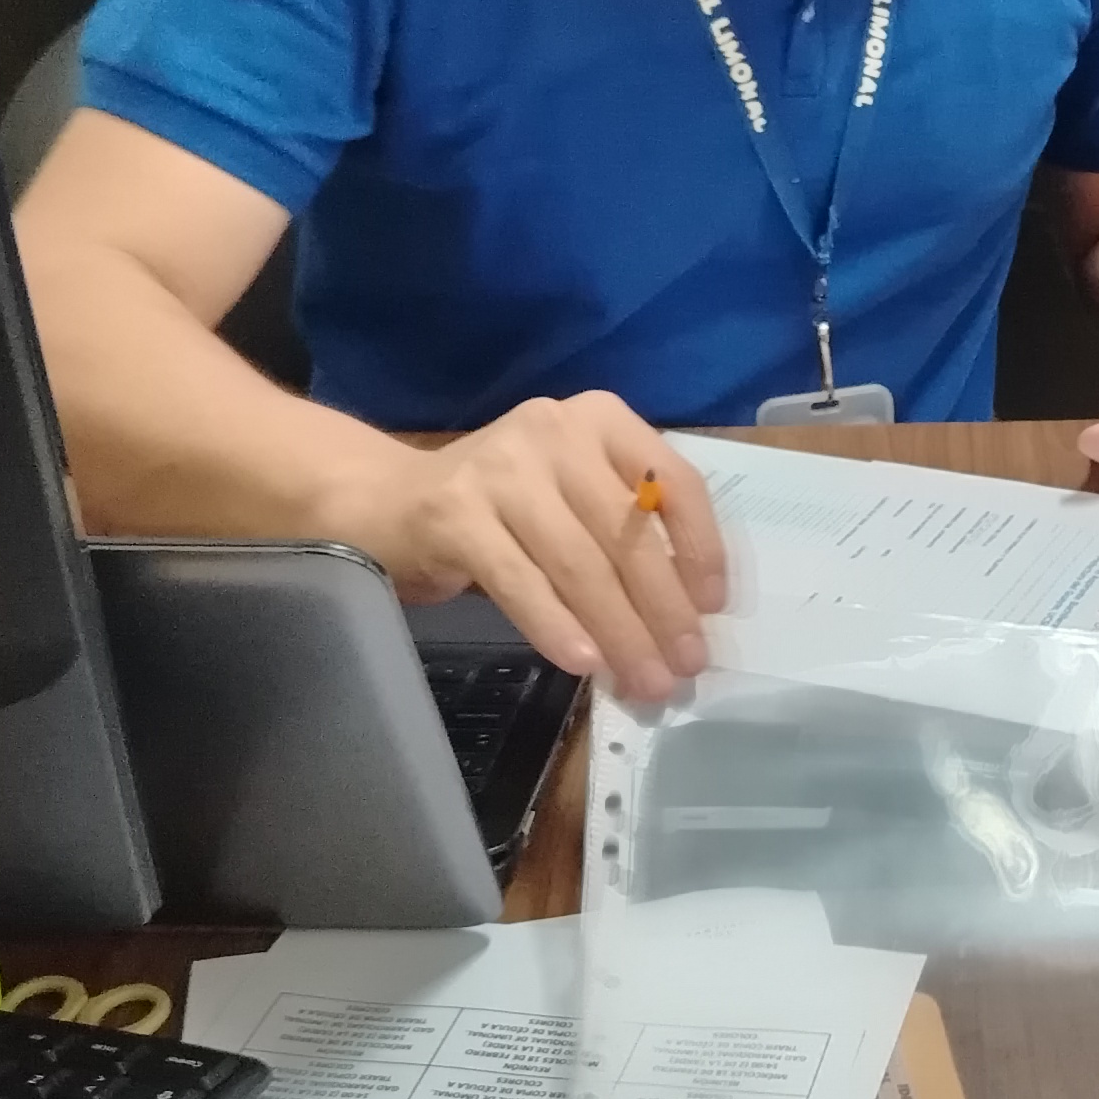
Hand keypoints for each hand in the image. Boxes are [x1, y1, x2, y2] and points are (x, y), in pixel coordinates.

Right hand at [325, 391, 727, 700]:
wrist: (386, 500)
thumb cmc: (500, 507)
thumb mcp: (574, 496)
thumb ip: (626, 534)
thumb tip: (686, 617)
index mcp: (600, 419)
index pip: (673, 482)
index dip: (701, 548)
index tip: (713, 609)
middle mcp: (554, 429)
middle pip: (626, 533)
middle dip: (662, 609)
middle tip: (684, 667)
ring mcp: (501, 468)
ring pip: (579, 563)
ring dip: (618, 631)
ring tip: (643, 680)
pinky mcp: (455, 512)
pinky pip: (521, 581)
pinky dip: (557, 626)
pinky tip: (584, 664)